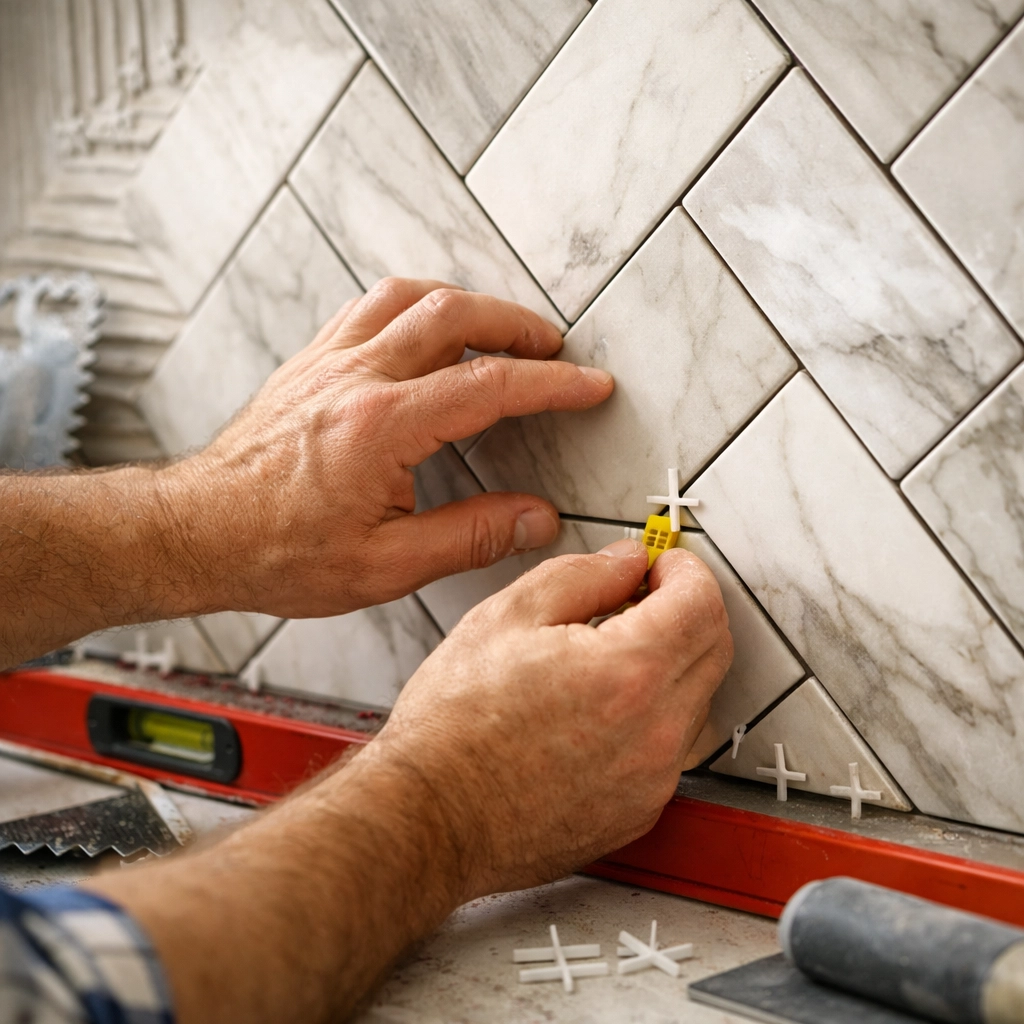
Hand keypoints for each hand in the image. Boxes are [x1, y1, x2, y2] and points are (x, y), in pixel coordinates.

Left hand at [160, 278, 612, 617]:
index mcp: (382, 427)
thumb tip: (533, 520)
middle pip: (454, 315)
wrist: (197, 534)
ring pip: (409, 296)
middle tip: (551, 346)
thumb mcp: (385, 566)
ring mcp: (327, 362)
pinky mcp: (307, 363)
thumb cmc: (277, 553)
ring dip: (464, 302)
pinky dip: (411, 304)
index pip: (489, 386)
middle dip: (516, 324)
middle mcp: (356, 378)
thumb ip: (469, 537)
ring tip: (497, 326)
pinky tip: (423, 325)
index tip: (588, 384)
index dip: (551, 383)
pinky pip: (367, 306)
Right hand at [370, 538, 733, 898]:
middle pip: (714, 649)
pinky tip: (596, 712)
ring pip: (696, 701)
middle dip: (687, 611)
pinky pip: (670, 749)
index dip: (686, 570)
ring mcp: (652, 780)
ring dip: (671, 666)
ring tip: (607, 659)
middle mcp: (655, 733)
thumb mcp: (508, 616)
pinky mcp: (638, 812)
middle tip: (639, 599)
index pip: (703, 603)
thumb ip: (583, 576)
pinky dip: (651, 718)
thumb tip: (626, 562)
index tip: (664, 565)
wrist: (430, 816)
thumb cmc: (453, 727)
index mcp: (628, 673)